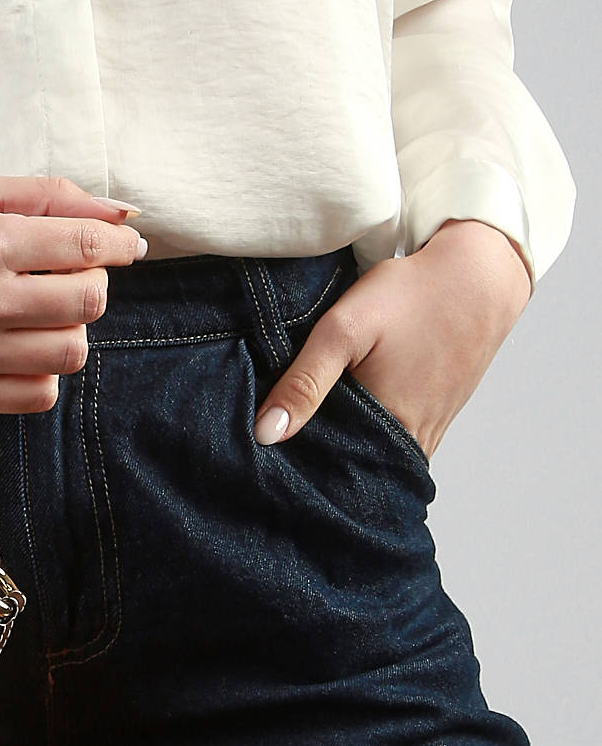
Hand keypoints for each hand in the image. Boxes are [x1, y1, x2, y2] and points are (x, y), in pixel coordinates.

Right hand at [0, 172, 147, 412]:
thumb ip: (46, 196)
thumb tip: (122, 214)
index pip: (87, 247)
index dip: (120, 246)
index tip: (126, 247)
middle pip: (88, 303)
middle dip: (94, 284)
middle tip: (71, 275)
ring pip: (70, 353)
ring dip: (71, 329)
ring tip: (42, 311)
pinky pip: (38, 394)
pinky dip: (45, 370)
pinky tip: (22, 345)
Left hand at [252, 219, 533, 460]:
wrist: (479, 276)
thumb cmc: (411, 296)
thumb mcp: (344, 329)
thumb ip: (304, 382)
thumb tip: (266, 434)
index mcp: (385, 430)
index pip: (325, 469)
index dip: (295, 462)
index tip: (267, 454)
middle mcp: (410, 446)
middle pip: (350, 470)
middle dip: (317, 461)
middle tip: (285, 445)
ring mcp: (427, 438)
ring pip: (373, 461)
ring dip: (344, 451)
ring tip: (313, 435)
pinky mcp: (435, 425)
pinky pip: (394, 448)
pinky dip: (370, 440)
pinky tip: (348, 422)